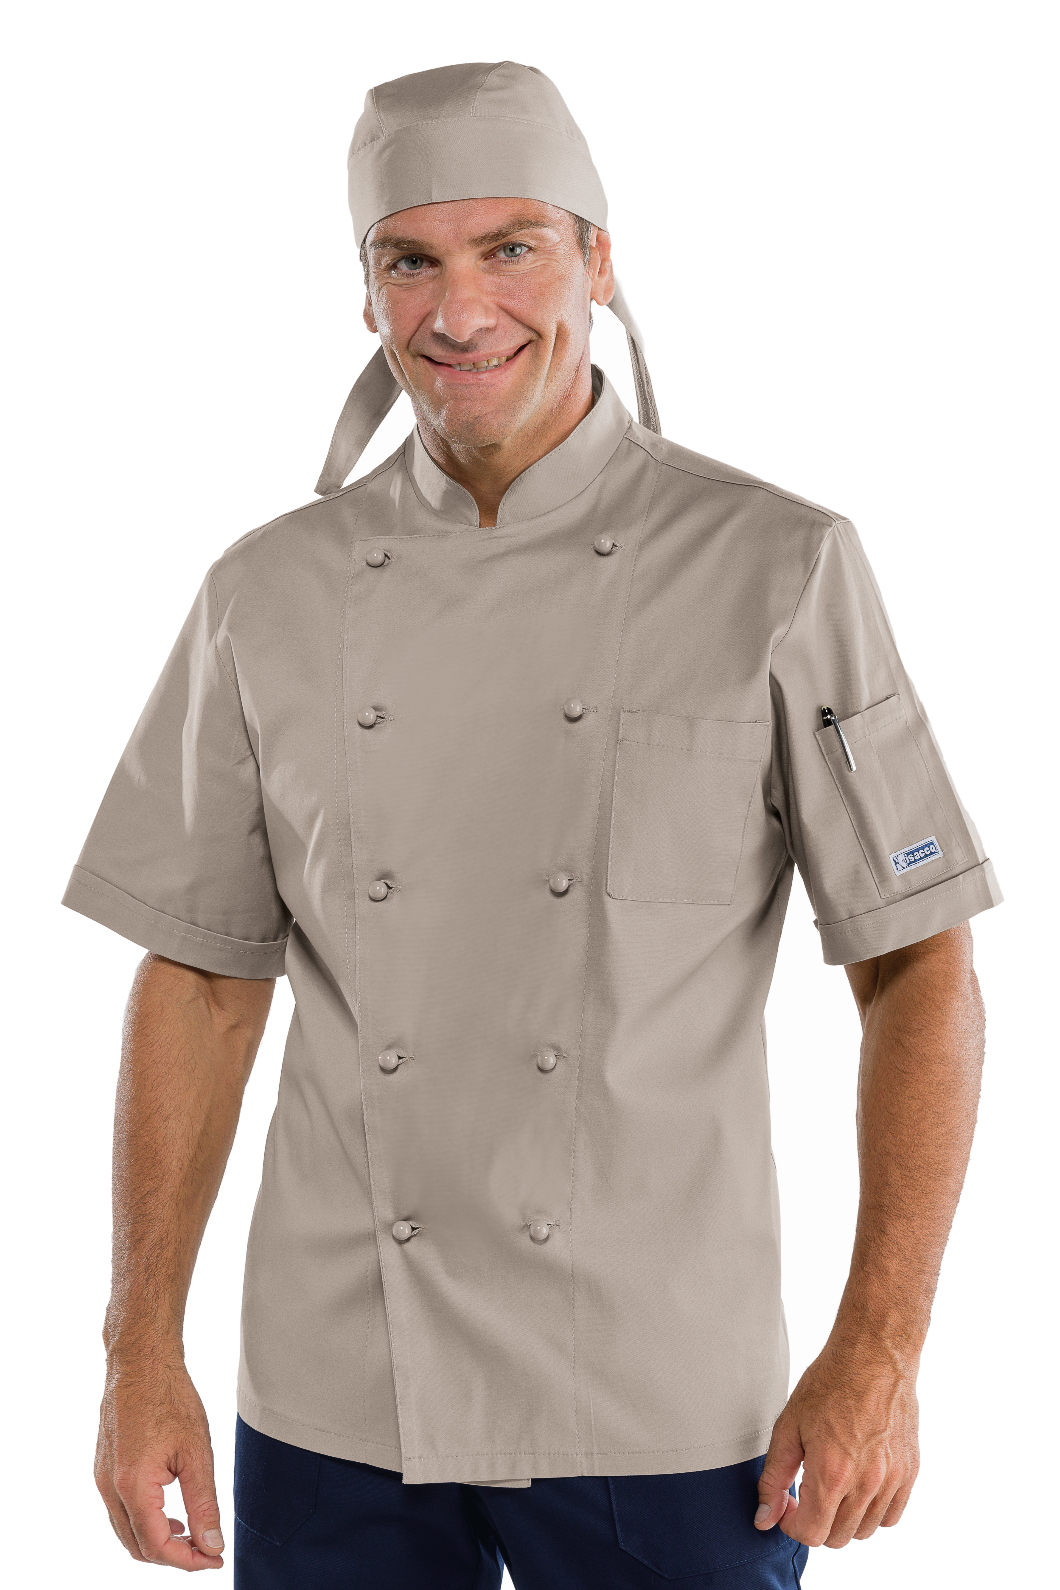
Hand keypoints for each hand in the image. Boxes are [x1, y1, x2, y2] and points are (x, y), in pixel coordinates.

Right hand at [95, 1347, 224, 1569]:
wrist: (141, 1360)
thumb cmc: (169, 1397)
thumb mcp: (196, 1452)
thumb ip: (203, 1503)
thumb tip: (212, 1544)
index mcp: (132, 1486)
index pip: (156, 1547)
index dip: (187, 1561)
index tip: (214, 1559)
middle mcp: (109, 1488)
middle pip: (137, 1547)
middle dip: (173, 1557)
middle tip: (206, 1551)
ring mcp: (101, 1478)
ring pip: (125, 1532)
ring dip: (157, 1542)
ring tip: (191, 1534)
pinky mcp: (102, 1468)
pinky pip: (119, 1511)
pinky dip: (144, 1522)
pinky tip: (169, 1512)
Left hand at [754, 1338, 919, 1548]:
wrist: (873, 1357)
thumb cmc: (830, 1384)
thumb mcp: (788, 1426)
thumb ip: (773, 1478)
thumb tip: (765, 1517)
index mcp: (832, 1473)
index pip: (811, 1534)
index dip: (791, 1524)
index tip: (787, 1504)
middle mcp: (866, 1483)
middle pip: (837, 1538)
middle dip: (815, 1522)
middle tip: (806, 1492)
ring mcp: (892, 1480)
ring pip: (865, 1531)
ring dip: (843, 1519)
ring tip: (833, 1484)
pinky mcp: (910, 1472)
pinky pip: (891, 1516)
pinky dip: (872, 1511)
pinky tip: (858, 1483)